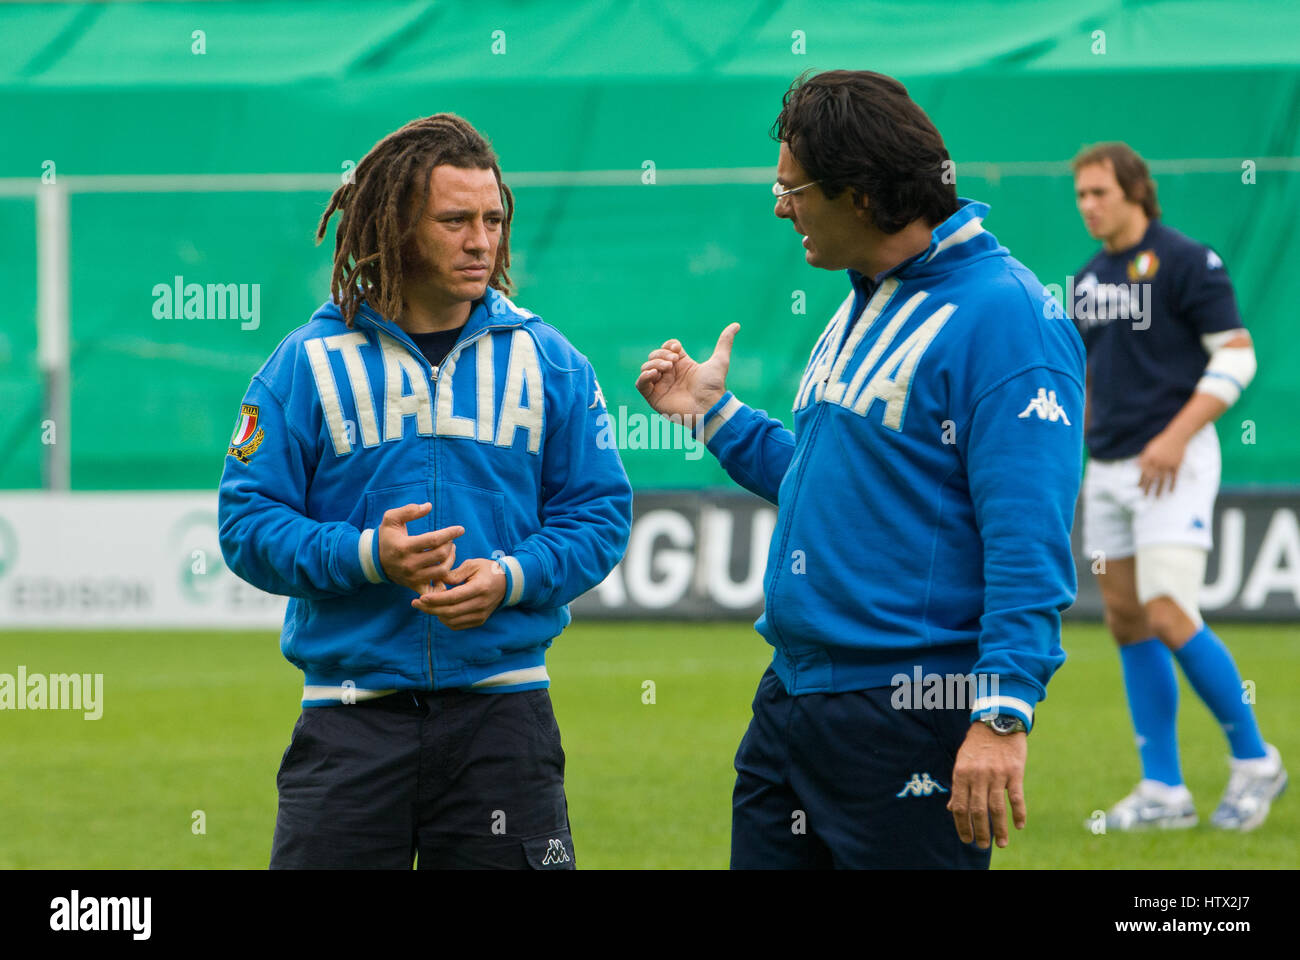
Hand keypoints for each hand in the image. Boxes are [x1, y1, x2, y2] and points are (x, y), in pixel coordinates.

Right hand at [376, 502, 462, 592]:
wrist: (374, 560)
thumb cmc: (386, 537)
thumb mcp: (391, 519)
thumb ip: (409, 510)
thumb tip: (428, 506)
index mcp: (404, 547)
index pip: (434, 540)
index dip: (450, 533)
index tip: (461, 529)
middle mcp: (409, 564)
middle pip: (441, 555)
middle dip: (450, 545)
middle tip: (451, 540)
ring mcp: (412, 577)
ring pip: (442, 571)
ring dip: (451, 559)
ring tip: (449, 551)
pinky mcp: (414, 586)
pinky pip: (435, 589)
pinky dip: (443, 582)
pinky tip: (444, 569)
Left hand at [411, 557, 506, 628]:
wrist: (507, 583)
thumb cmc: (487, 570)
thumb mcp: (472, 565)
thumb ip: (454, 573)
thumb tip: (438, 582)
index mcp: (479, 588)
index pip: (453, 598)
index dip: (435, 600)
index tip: (420, 598)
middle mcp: (481, 604)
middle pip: (450, 612)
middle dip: (430, 609)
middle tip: (415, 603)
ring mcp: (481, 615)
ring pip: (452, 621)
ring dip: (436, 614)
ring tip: (426, 605)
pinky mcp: (479, 621)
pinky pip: (457, 625)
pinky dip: (445, 620)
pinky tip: (439, 611)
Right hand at [634, 323, 739, 425]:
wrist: (708, 407)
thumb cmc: (714, 387)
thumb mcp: (719, 361)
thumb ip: (724, 342)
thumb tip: (736, 325)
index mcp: (682, 365)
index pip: (667, 348)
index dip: (669, 345)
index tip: (677, 348)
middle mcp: (670, 374)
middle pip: (655, 356)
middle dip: (661, 354)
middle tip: (674, 361)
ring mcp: (661, 386)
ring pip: (646, 367)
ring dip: (654, 364)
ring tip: (667, 368)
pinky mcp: (654, 397)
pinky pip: (640, 384)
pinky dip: (644, 377)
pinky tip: (655, 374)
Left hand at [947, 722, 1026, 849]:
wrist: (997, 721)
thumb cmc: (977, 745)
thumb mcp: (962, 762)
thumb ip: (958, 786)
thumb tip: (952, 809)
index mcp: (961, 773)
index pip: (960, 806)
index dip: (962, 825)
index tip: (966, 839)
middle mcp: (977, 775)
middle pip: (978, 810)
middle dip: (980, 831)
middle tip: (982, 845)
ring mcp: (996, 774)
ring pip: (996, 808)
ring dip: (999, 829)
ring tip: (1000, 843)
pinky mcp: (1014, 771)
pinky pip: (1016, 797)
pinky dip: (1018, 813)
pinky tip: (1018, 826)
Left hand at [1137, 430, 1186, 496]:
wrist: (1176, 436)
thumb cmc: (1161, 442)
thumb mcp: (1149, 448)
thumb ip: (1143, 457)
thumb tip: (1134, 465)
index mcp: (1149, 458)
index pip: (1144, 472)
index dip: (1141, 480)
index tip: (1139, 488)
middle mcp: (1158, 462)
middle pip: (1152, 478)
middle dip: (1148, 488)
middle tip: (1145, 497)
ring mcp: (1168, 464)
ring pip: (1163, 480)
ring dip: (1159, 490)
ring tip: (1157, 498)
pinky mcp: (1176, 465)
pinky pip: (1174, 478)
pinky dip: (1172, 485)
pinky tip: (1170, 492)